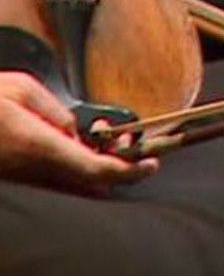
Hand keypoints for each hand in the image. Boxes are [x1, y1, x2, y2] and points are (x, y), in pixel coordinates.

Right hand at [0, 70, 154, 193]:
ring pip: (76, 185)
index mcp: (40, 145)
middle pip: (92, 184)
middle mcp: (34, 169)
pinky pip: (59, 180)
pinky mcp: (19, 178)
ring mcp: (26, 178)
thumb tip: (75, 132)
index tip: (151, 164)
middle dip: (121, 165)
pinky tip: (81, 143)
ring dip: (101, 163)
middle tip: (131, 139)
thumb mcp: (22, 90)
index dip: (129, 171)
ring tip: (109, 134)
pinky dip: (80, 165)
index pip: (96, 171)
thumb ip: (58, 111)